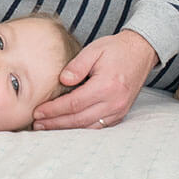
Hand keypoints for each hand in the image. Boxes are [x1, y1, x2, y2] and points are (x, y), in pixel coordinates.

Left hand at [32, 29, 158, 130]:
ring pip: (88, 126)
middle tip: (37, 124)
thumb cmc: (116, 49)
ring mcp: (119, 110)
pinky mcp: (120, 114)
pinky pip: (98, 127)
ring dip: (66, 129)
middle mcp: (114, 102)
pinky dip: (81, 128)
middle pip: (79, 119)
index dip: (54, 110)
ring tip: (47, 128)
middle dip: (56, 123)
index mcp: (106, 86)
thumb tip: (62, 80)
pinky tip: (67, 127)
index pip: (74, 103)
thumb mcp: (94, 50)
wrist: (141, 52)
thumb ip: (77, 66)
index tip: (38, 111)